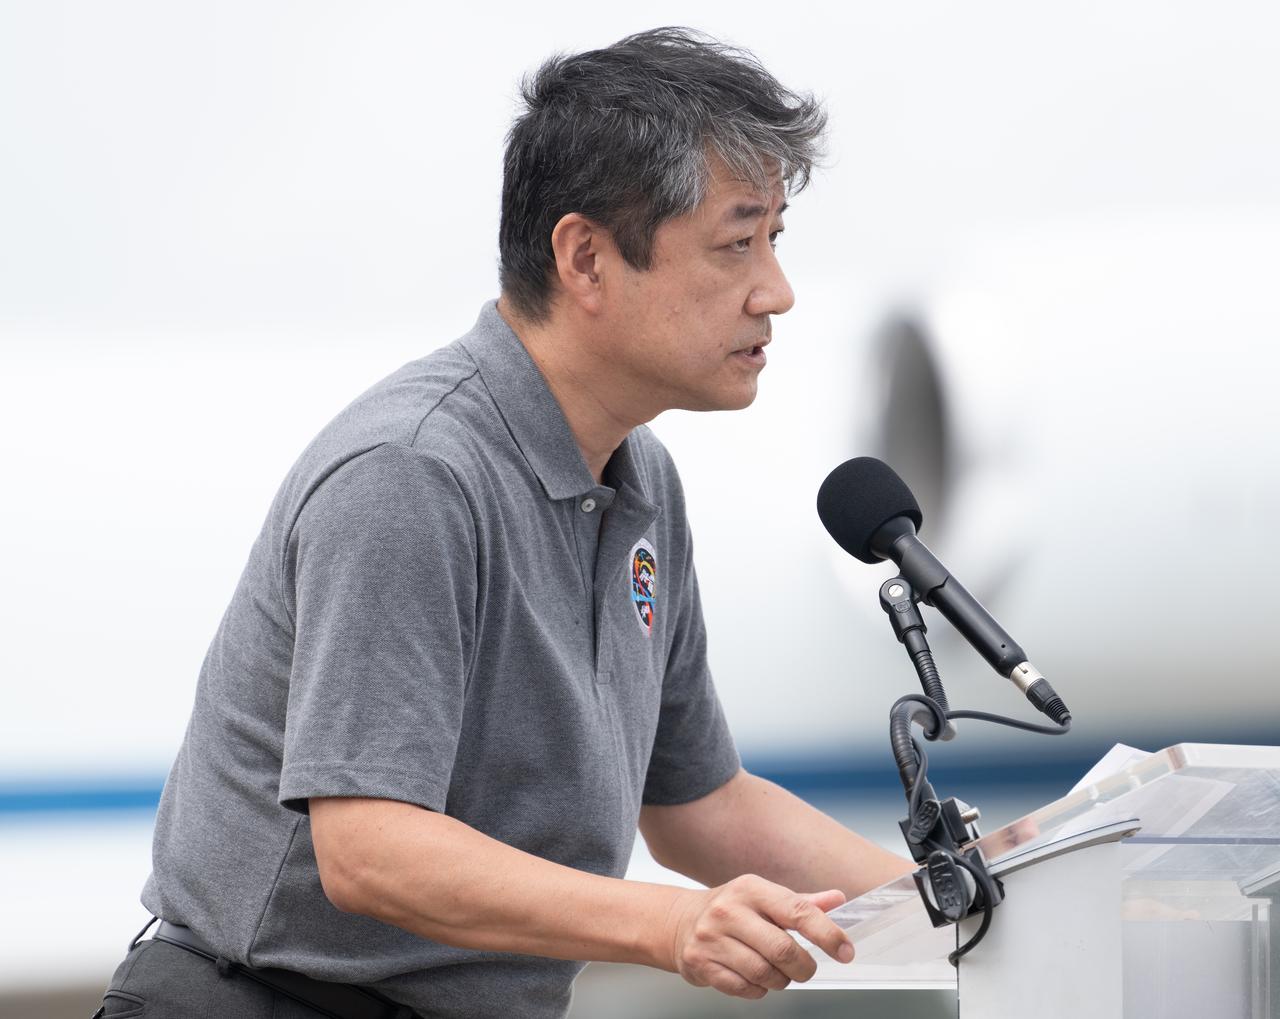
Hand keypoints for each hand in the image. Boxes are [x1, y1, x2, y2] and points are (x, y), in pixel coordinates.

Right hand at [665, 874, 853, 999]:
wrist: (680, 922)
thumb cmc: (730, 909)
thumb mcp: (763, 897)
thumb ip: (801, 902)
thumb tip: (837, 900)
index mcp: (751, 888)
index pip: (798, 911)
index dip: (827, 934)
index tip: (845, 951)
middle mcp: (730, 910)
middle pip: (783, 949)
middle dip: (804, 966)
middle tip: (806, 968)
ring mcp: (712, 937)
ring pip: (764, 973)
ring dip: (781, 980)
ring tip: (778, 972)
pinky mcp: (701, 963)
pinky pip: (744, 988)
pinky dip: (758, 990)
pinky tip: (755, 978)